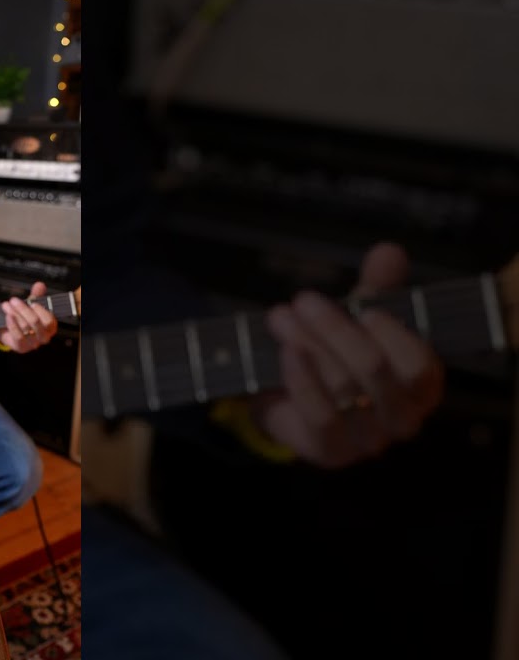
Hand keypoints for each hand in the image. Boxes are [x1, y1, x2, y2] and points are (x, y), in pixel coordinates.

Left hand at [0, 281, 58, 353]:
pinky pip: (18, 336)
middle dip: (23, 309)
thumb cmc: (24, 318)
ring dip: (14, 314)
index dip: (40, 310)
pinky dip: (12, 325)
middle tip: (13, 300)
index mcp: (50, 327)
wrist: (10, 333)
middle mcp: (44, 337)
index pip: (49, 320)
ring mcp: (33, 344)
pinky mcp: (22, 348)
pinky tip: (8, 316)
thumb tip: (40, 285)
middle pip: (35, 322)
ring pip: (25, 327)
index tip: (32, 302)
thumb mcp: (31, 306)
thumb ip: (36, 295)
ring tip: (6, 305)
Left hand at [256, 242, 443, 467]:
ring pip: (343, 389)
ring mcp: (369, 441)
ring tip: (281, 317)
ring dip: (308, 345)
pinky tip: (286, 351)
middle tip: (304, 301)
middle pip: (375, 371)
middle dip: (335, 329)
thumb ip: (379, 286)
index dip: (392, 334)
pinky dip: (302, 379)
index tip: (364, 306)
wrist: (288, 395)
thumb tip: (389, 251)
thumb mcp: (359, 316)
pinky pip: (320, 416)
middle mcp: (403, 418)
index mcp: (423, 387)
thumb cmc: (336, 354)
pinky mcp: (332, 453)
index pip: (420, 365)